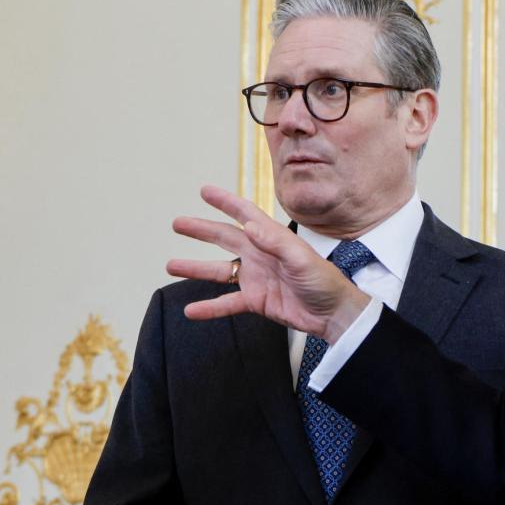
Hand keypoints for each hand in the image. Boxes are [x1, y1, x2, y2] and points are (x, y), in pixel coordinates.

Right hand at [169, 185, 370, 342]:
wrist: (333, 314)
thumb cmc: (324, 281)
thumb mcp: (301, 258)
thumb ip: (275, 242)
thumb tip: (249, 226)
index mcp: (272, 239)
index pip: (245, 214)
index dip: (225, 202)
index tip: (205, 191)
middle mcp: (260, 254)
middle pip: (224, 238)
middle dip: (201, 230)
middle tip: (178, 223)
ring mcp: (256, 278)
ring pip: (219, 270)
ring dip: (196, 268)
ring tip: (171, 265)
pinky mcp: (256, 300)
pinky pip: (227, 303)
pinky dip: (209, 307)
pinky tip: (191, 310)